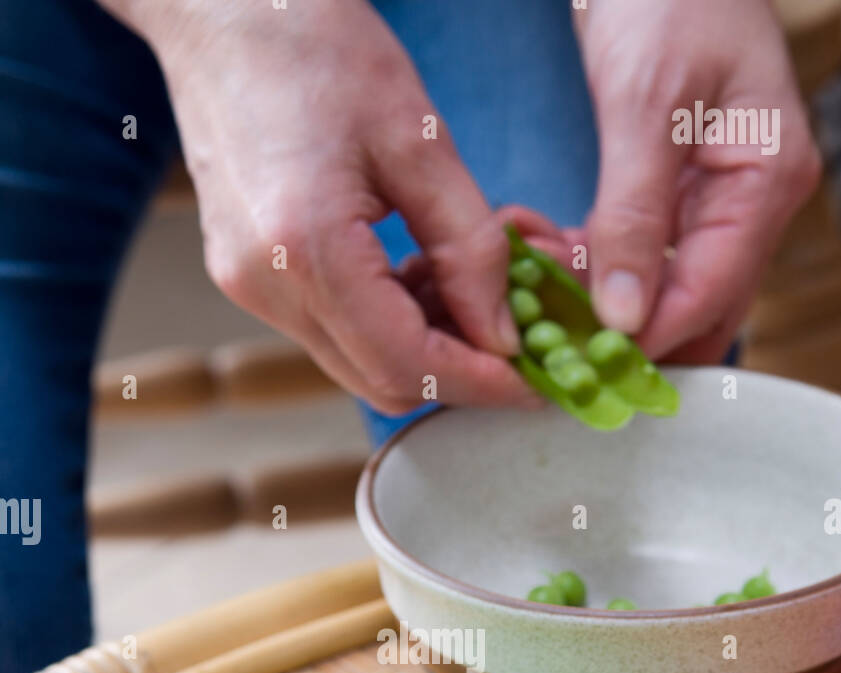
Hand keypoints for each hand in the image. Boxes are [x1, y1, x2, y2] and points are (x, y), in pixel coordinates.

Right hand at [104, 0, 538, 413]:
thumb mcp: (419, 141)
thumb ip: (469, 248)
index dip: (480, 381)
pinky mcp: (247, 275)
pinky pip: (332, 329)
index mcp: (306, 251)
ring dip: (424, 345)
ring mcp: (249, 286)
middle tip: (514, 334)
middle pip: (380, 382)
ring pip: (357, 363)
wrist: (220, 9)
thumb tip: (502, 333)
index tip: (535, 377)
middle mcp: (266, 286)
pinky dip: (387, 322)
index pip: (406, 364)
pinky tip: (419, 271)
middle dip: (457, 372)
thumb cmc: (316, 45)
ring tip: (469, 286)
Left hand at [574, 0, 820, 361]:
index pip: (709, 294)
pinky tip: (540, 251)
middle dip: (621, 334)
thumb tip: (625, 316)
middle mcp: (750, 204)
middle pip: (693, 311)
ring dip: (593, 298)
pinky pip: (638, 257)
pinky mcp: (680, 197)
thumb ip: (634, 215)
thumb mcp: (646, 105)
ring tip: (529, 281)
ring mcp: (718, 203)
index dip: (646, 338)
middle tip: (548, 338)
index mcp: (765, 183)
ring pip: (659, 291)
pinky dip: (588, 263)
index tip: (580, 358)